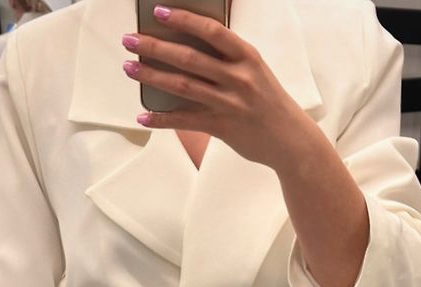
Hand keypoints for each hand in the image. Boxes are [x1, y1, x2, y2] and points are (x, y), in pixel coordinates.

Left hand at [121, 4, 306, 168]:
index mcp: (247, 57)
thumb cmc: (270, 104)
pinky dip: (162, 119)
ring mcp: (228, 103)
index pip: (211, 31)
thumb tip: (193, 48)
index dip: (183, 19)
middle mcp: (237, 77)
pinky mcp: (222, 126)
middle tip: (130, 40)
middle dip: (154, 47)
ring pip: (182, 85)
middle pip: (188, 57)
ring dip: (151, 76)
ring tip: (130, 68)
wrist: (291, 140)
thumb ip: (229, 60)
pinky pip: (185, 120)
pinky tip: (143, 116)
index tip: (158, 12)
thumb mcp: (256, 72)